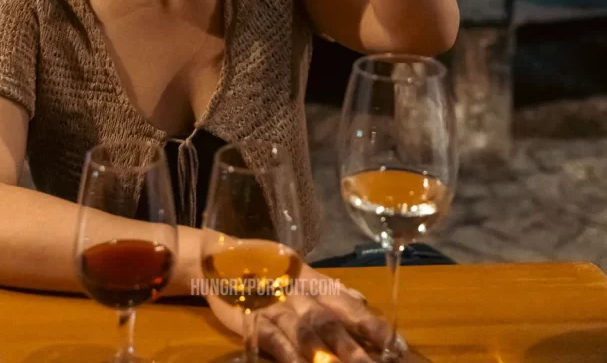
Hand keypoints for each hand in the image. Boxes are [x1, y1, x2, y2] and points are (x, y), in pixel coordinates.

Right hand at [206, 266, 409, 362]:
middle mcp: (297, 291)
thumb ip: (326, 285)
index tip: (394, 342)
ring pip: (304, 331)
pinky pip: (271, 338)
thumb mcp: (297, 269)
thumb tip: (358, 297)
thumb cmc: (262, 264)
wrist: (217, 258)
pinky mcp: (250, 318)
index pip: (346, 301)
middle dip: (352, 345)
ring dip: (324, 353)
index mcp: (311, 279)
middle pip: (329, 320)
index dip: (370, 322)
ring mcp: (274, 305)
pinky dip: (286, 353)